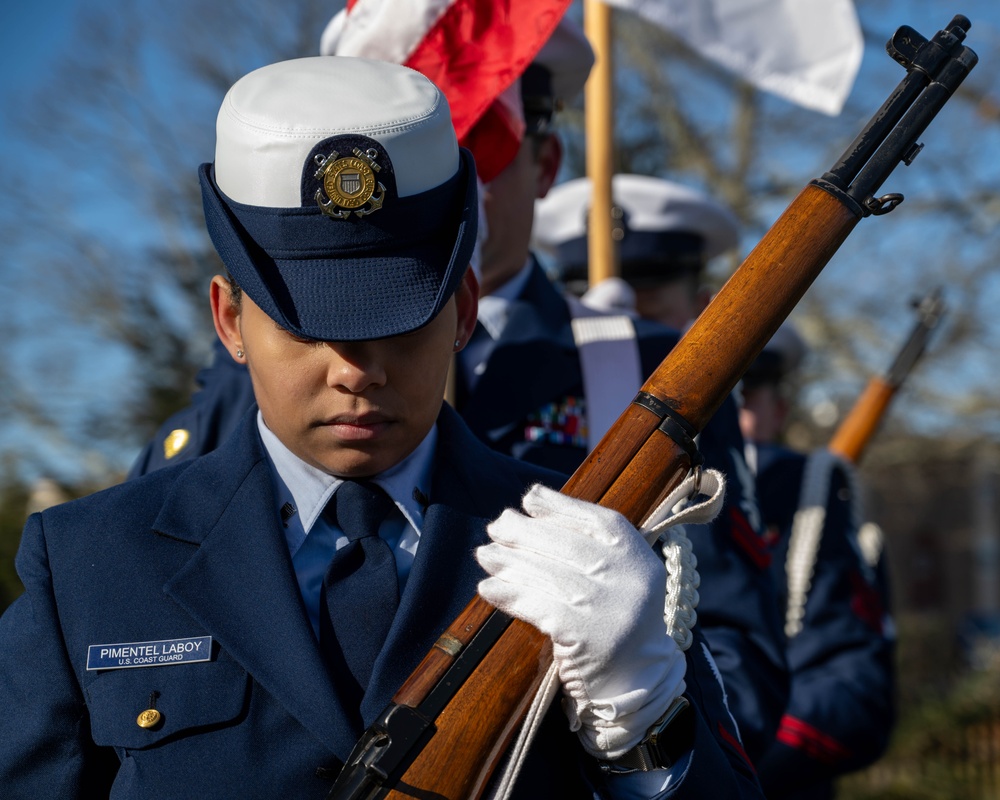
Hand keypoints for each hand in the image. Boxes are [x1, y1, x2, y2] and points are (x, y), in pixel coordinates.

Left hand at [476, 484, 685, 758]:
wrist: (637, 684)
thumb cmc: (616, 622)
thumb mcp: (620, 579)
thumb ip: (590, 546)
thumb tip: (533, 504)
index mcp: (640, 559)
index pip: (600, 521)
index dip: (562, 507)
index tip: (529, 499)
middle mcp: (631, 581)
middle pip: (570, 545)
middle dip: (527, 532)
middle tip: (496, 526)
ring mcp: (610, 609)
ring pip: (551, 575)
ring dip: (511, 562)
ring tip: (485, 554)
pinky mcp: (587, 638)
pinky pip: (541, 608)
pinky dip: (511, 595)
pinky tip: (488, 588)